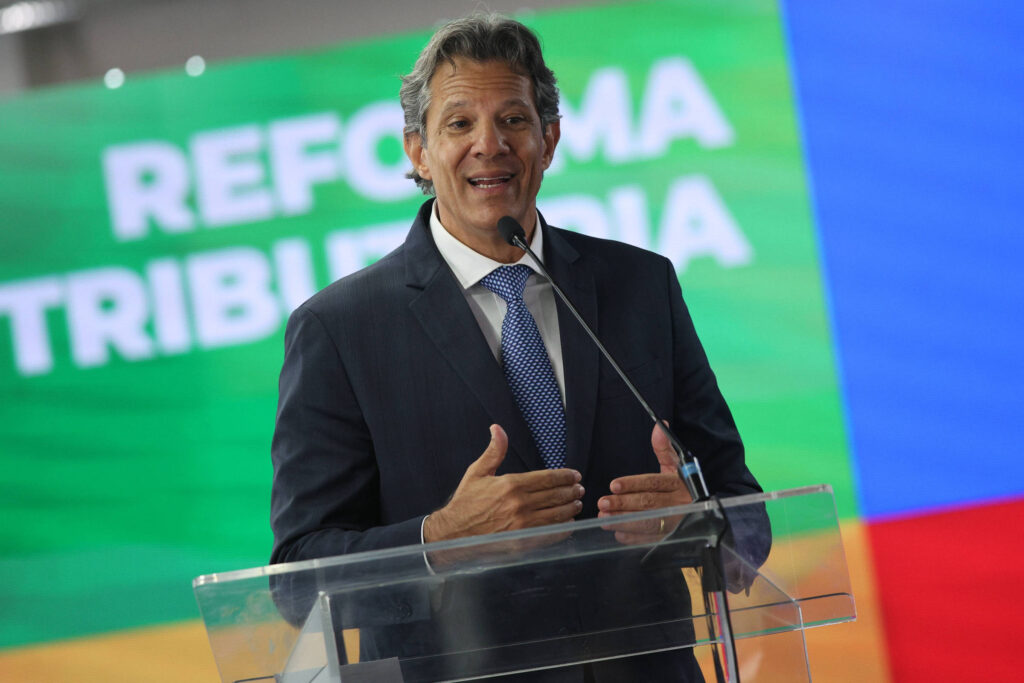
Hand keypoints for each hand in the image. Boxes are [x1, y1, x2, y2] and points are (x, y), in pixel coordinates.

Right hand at [423, 424, 583, 542]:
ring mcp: (522, 525)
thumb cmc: (466, 503)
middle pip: (556, 495)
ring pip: (557, 514)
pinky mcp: (522, 541)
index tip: (574, 476)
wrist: (453, 533)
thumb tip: (497, 429)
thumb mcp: (478, 472)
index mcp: (511, 484)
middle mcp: (519, 504)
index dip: (565, 476)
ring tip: (577, 504)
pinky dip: (563, 528)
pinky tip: (567, 523)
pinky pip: (550, 534)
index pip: (548, 478)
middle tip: (579, 489)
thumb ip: (494, 451)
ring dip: (571, 508)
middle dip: (572, 491)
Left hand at [597, 422, 692, 544]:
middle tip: (602, 503)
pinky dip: (634, 538)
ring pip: (648, 522)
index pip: (653, 482)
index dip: (633, 484)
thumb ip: (664, 447)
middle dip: (623, 504)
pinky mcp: (672, 537)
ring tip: (604, 519)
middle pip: (648, 503)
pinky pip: (652, 540)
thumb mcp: (675, 465)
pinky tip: (618, 534)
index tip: (613, 485)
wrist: (702, 510)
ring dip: (624, 522)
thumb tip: (660, 426)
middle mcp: (678, 503)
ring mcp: (676, 522)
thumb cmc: (682, 485)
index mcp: (677, 483)